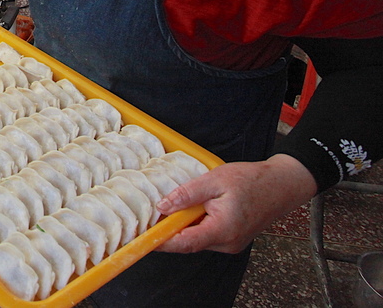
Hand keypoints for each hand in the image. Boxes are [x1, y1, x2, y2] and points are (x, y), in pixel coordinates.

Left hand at [156, 154, 317, 253]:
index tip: (143, 237)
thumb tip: (163, 206)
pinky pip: (207, 235)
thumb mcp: (214, 180)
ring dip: (184, 225)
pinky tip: (195, 208)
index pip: (185, 243)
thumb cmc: (252, 180)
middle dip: (170, 230)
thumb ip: (187, 194)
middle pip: (188, 243)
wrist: (282, 185)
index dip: (161, 242)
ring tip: (178, 205)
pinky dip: (196, 224)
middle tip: (152, 214)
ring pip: (197, 239)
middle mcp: (227, 243)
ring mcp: (231, 243)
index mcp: (223, 230)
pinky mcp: (232, 239)